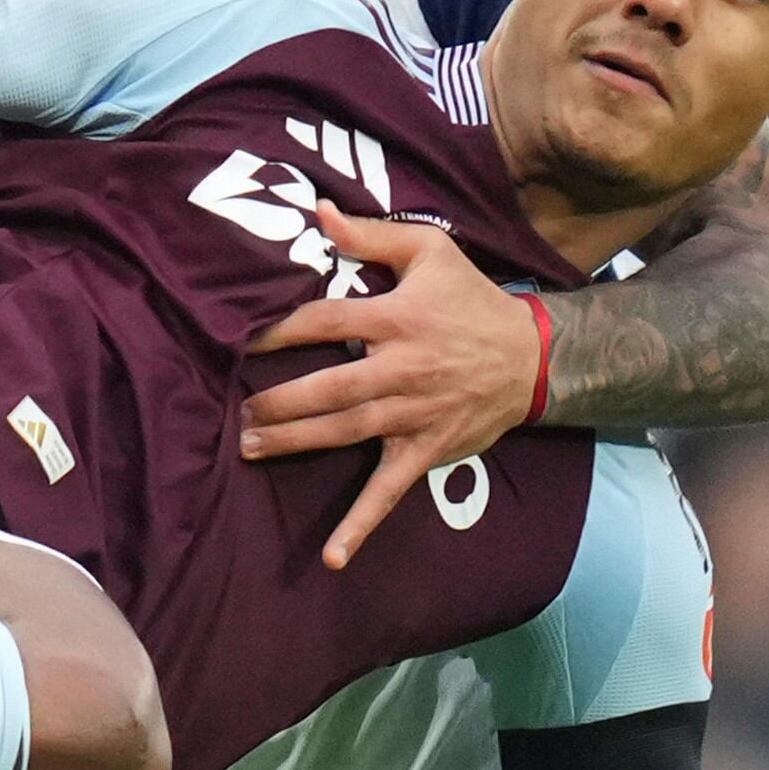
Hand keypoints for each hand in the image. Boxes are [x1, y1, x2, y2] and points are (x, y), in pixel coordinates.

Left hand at [240, 204, 549, 569]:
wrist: (532, 358)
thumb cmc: (471, 299)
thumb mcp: (430, 251)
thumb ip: (371, 233)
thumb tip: (318, 212)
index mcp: (398, 319)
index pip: (327, 321)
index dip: (281, 330)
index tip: (240, 337)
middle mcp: (402, 370)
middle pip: (330, 387)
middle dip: (280, 401)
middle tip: (236, 410)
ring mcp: (414, 416)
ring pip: (346, 433)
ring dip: (297, 443)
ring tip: (250, 447)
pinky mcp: (426, 452)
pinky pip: (389, 492)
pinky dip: (362, 526)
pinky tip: (333, 556)